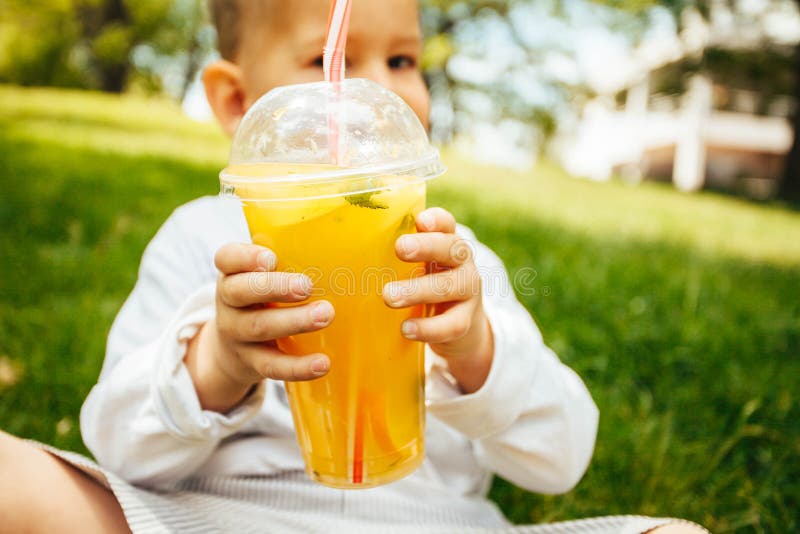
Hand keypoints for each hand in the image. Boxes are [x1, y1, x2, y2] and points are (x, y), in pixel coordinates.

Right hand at [184, 243, 333, 411]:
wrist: (234, 349)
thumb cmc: (265, 298)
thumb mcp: (267, 276)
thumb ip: (294, 259)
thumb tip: (360, 243)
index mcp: (233, 272)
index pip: (227, 258)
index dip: (244, 257)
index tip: (270, 258)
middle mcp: (229, 301)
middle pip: (241, 291)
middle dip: (275, 287)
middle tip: (307, 286)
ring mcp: (236, 333)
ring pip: (258, 327)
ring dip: (293, 321)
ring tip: (326, 315)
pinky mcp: (251, 362)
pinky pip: (272, 366)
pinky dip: (297, 367)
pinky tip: (322, 363)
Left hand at [383, 208, 493, 392]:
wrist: (460, 329)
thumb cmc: (425, 288)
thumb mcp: (416, 268)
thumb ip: (392, 257)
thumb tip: (341, 247)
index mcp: (446, 243)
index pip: (447, 223)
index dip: (437, 219)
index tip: (420, 219)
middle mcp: (462, 263)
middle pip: (453, 248)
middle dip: (426, 247)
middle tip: (400, 248)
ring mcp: (468, 292)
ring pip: (451, 286)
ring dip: (419, 290)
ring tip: (389, 296)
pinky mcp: (467, 322)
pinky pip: (452, 324)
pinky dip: (428, 328)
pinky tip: (406, 329)